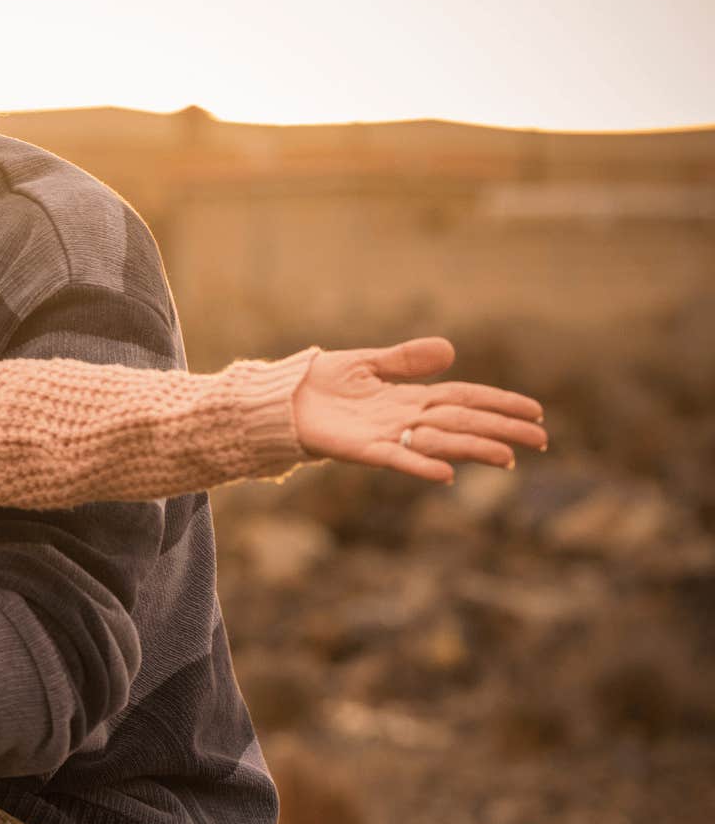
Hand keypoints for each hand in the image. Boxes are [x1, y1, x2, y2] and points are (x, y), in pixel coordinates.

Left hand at [293, 337, 545, 482]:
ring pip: (439, 441)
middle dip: (501, 430)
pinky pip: (396, 458)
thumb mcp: (368, 362)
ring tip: (507, 457)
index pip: (465, 399)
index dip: (499, 404)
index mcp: (410, 397)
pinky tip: (446, 474)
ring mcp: (387, 436)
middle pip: (462, 422)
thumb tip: (449, 350)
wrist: (282, 399)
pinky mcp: (362, 449)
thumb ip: (405, 359)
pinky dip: (421, 465)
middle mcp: (406, 418)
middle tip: (541, 440)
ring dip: (472, 449)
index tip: (535, 411)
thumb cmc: (324, 383)